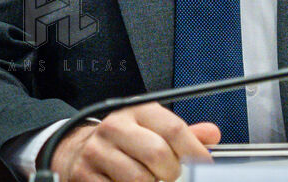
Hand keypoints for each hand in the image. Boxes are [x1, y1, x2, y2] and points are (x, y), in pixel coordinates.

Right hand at [48, 103, 220, 181]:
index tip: (205, 166)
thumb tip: (212, 135)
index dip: (194, 151)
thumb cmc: (122, 141)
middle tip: (177, 179)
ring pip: (139, 179)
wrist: (76, 150)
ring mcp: (98, 152)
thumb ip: (182, 134)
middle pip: (157, 154)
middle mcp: (116, 127)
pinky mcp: (85, 176)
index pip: (173, 128)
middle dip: (174, 174)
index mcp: (137, 111)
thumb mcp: (151, 128)